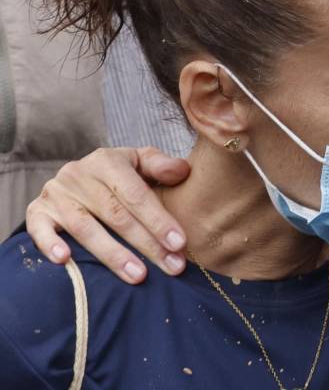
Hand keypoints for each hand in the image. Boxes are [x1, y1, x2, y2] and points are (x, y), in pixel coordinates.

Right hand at [25, 147, 190, 283]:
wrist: (78, 177)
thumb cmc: (119, 175)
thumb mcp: (140, 162)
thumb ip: (161, 165)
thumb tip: (183, 171)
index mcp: (107, 161)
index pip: (136, 194)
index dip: (158, 219)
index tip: (179, 243)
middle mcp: (78, 175)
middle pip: (115, 215)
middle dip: (146, 243)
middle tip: (171, 266)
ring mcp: (56, 194)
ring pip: (85, 228)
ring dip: (112, 254)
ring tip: (138, 276)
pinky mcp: (37, 211)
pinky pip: (39, 229)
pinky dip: (50, 244)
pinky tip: (65, 260)